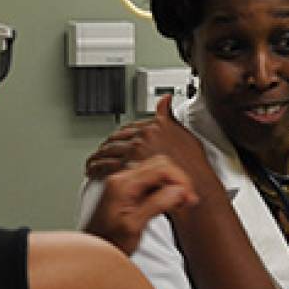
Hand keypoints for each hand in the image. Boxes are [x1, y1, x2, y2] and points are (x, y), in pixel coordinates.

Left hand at [81, 155, 198, 254]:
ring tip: (181, 203)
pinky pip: (151, 180)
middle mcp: (122, 179)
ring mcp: (124, 183)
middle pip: (160, 164)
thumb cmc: (108, 243)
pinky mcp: (128, 190)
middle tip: (187, 200)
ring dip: (173, 184)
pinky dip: (165, 189)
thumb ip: (156, 205)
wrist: (92, 253)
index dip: (180, 181)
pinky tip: (170, 203)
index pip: (160, 168)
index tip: (189, 198)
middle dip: (178, 180)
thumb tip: (178, 191)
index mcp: (123, 185)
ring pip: (157, 171)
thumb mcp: (133, 227)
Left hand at [85, 93, 214, 191]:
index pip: (129, 126)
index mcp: (155, 126)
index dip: (121, 134)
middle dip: (107, 145)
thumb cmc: (193, 167)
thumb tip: (166, 99)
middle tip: (102, 152)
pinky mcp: (127, 168)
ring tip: (94, 162)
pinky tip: (93, 171)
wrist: (195, 188)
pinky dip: (96, 168)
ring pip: (107, 151)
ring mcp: (134, 151)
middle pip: (116, 138)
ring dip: (98, 156)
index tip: (117, 140)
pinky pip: (104, 166)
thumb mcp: (186, 134)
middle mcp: (143, 136)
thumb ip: (170, 116)